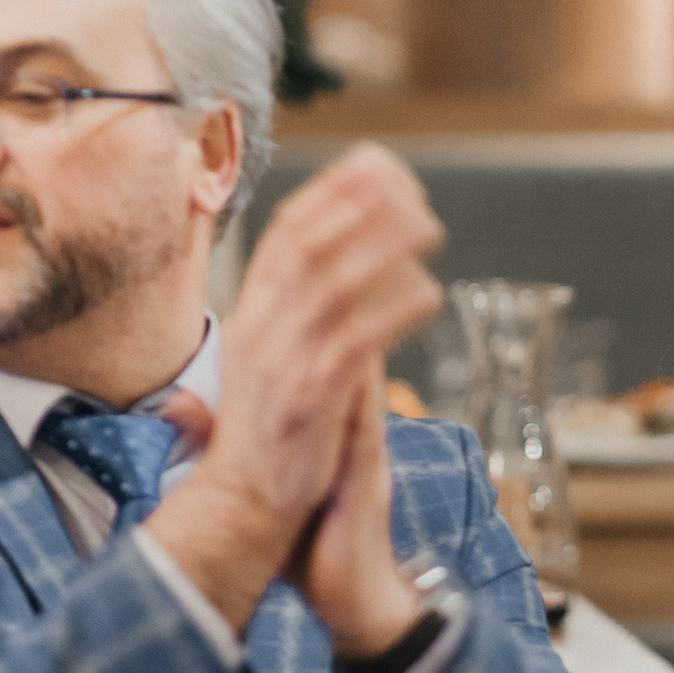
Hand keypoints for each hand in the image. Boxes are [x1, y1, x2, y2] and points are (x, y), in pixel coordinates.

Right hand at [147, 143, 445, 631]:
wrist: (241, 508)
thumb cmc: (267, 435)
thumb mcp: (266, 362)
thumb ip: (290, 315)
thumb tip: (320, 268)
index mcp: (253, 315)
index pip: (287, 234)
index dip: (331, 193)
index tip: (375, 164)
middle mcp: (261, 328)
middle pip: (310, 243)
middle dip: (360, 205)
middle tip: (412, 184)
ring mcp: (283, 361)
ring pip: (334, 282)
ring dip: (384, 246)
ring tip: (431, 225)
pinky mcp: (310, 399)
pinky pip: (355, 341)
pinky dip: (391, 310)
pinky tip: (429, 292)